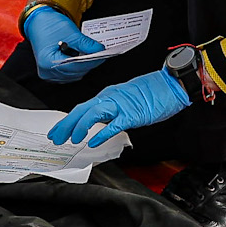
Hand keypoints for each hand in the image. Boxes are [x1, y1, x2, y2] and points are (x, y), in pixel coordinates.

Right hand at [22, 5, 109, 81]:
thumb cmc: (49, 25)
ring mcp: (48, 73)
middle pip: (75, 72)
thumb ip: (86, 44)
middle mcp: (46, 71)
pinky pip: (68, 74)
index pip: (75, 66)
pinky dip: (76, 67)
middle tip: (100, 54)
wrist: (38, 21)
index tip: (103, 55)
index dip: (91, 61)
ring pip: (73, 75)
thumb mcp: (70, 33)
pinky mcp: (51, 72)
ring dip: (83, 66)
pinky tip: (80, 58)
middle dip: (89, 63)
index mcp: (48, 62)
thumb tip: (99, 50)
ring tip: (90, 55)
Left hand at [51, 69, 188, 147]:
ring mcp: (120, 105)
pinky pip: (113, 124)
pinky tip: (93, 142)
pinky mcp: (132, 113)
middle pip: (81, 110)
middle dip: (66, 125)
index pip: (82, 108)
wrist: (170, 84)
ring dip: (79, 127)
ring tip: (70, 139)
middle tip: (55, 137)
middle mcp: (110, 98)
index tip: (58, 130)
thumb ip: (111, 110)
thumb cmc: (152, 92)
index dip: (68, 120)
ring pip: (92, 115)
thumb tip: (99, 121)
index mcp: (108, 95)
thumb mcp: (125, 100)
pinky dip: (101, 133)